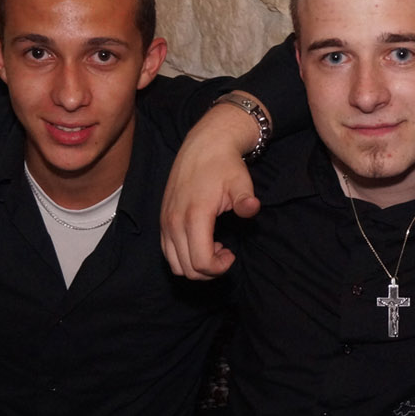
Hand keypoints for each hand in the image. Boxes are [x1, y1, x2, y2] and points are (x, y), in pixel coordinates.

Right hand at [159, 104, 263, 279]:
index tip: (231, 255)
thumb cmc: (224, 165)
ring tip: (214, 248)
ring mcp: (165, 221)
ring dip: (195, 264)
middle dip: (209, 270)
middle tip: (225, 254)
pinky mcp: (162, 219)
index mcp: (194, 216)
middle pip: (187, 269)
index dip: (218, 268)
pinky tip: (202, 240)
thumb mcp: (240, 182)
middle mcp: (174, 222)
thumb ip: (245, 200)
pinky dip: (184, 256)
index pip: (200, 262)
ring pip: (175, 264)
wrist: (204, 145)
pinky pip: (168, 252)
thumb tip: (252, 208)